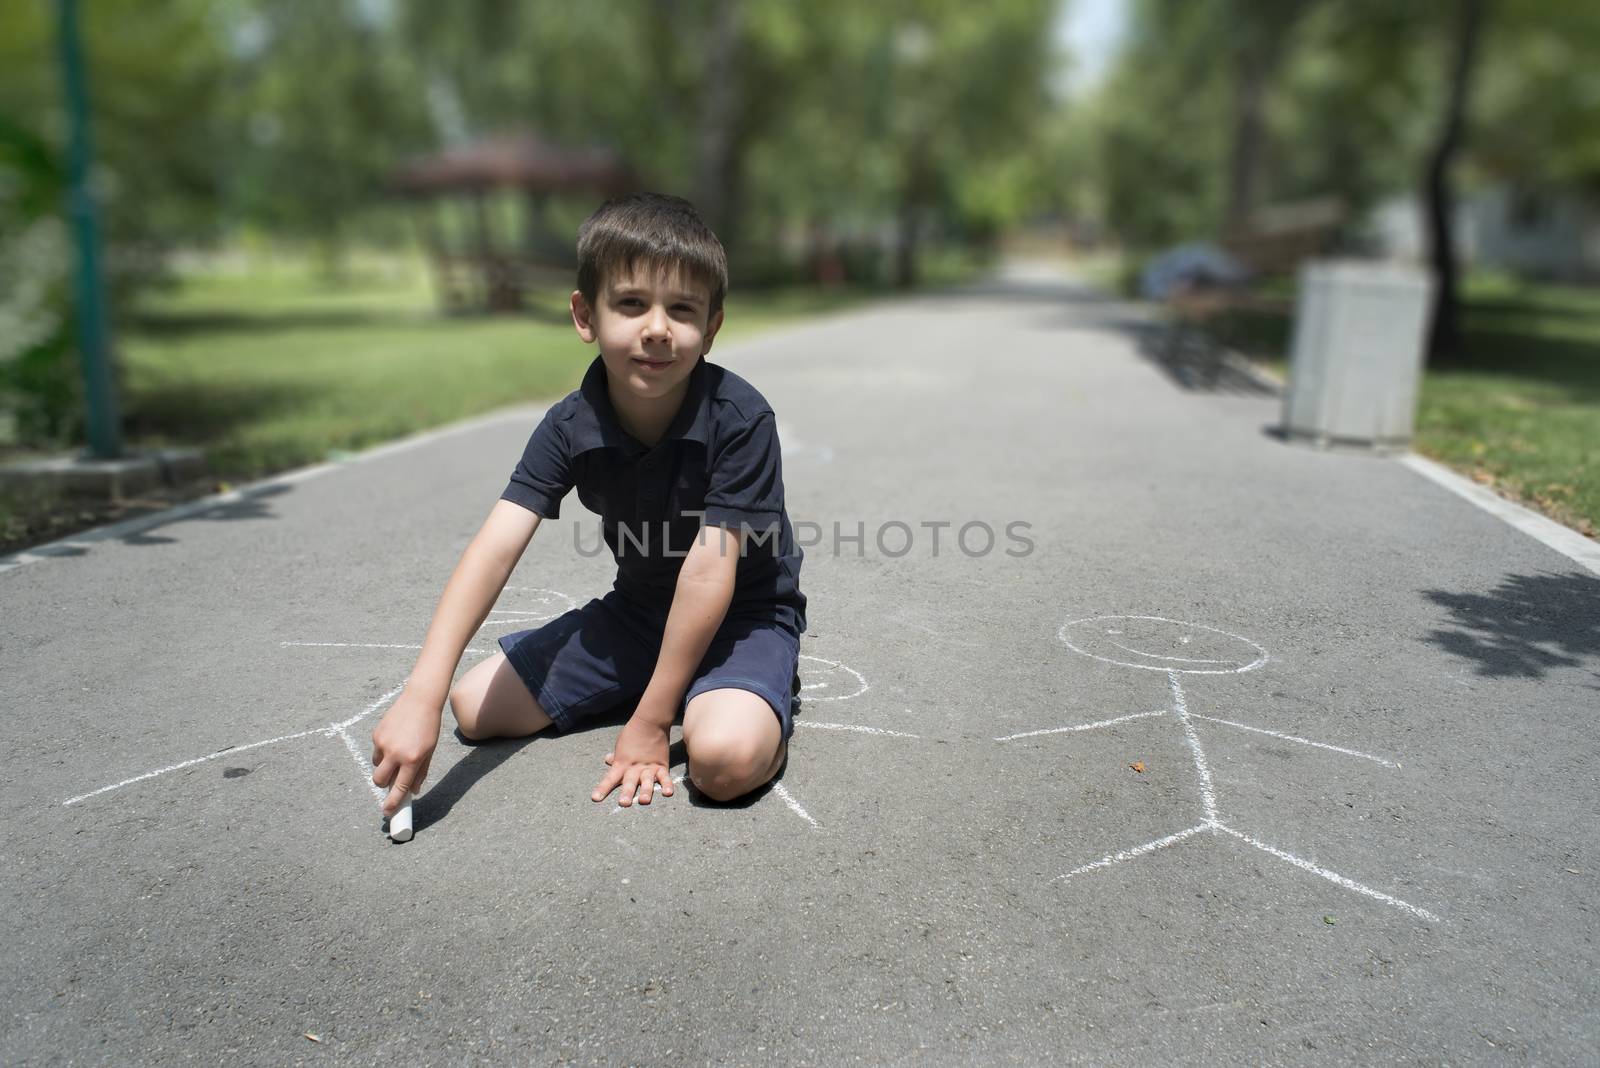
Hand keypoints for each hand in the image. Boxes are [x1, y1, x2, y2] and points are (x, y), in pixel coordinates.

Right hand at [370, 688, 441, 816]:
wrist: (420, 700)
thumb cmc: (429, 727)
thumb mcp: (430, 751)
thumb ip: (421, 772)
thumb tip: (414, 791)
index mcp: (412, 759)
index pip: (400, 788)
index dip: (393, 803)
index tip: (388, 812)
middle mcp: (396, 753)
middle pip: (379, 781)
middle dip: (383, 785)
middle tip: (391, 781)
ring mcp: (384, 744)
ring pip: (377, 766)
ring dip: (384, 766)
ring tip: (398, 751)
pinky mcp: (376, 734)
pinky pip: (377, 751)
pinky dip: (384, 751)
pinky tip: (396, 738)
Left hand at [592, 716, 673, 806]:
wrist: (650, 722)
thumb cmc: (633, 733)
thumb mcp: (620, 745)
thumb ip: (616, 757)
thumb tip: (607, 760)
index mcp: (622, 763)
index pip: (610, 778)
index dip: (603, 788)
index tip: (595, 798)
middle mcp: (634, 768)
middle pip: (629, 782)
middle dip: (627, 793)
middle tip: (624, 803)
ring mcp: (649, 767)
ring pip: (647, 781)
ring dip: (645, 791)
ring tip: (644, 801)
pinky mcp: (662, 766)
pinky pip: (665, 777)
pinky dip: (667, 785)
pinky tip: (667, 793)